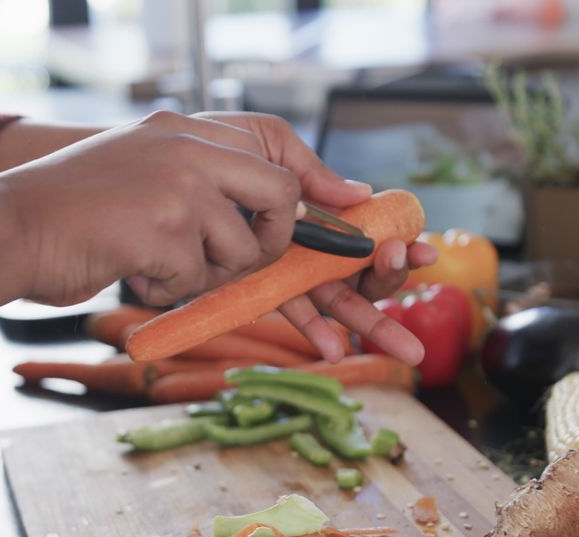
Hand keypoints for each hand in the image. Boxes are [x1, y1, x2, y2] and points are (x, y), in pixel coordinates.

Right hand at [0, 111, 302, 306]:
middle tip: (233, 260)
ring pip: (241, 251)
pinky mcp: (163, 230)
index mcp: (183, 130)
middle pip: (280, 196)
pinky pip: (196, 279)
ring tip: (155, 262)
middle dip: (272, 242)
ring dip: (205, 274)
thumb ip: (202, 175)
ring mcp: (177, 187)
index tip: (343, 206)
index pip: (273, 145)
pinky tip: (130, 271)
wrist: (6, 226)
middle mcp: (186, 148)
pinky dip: (166, 291)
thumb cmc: (73, 212)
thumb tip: (282, 201)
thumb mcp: (141, 169)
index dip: (311, 185)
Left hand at [198, 113, 437, 364]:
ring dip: (369, 319)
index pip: (368, 231)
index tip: (425, 250)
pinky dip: (314, 328)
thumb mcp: (267, 145)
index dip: (399, 243)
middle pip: (360, 270)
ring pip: (335, 298)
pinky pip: (290, 309)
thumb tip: (362, 193)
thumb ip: (310, 170)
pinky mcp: (253, 287)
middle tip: (406, 276)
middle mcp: (304, 242)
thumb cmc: (210, 150)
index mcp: (317, 207)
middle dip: (391, 280)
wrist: (153, 174)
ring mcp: (281, 268)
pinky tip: (335, 348)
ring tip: (404, 350)